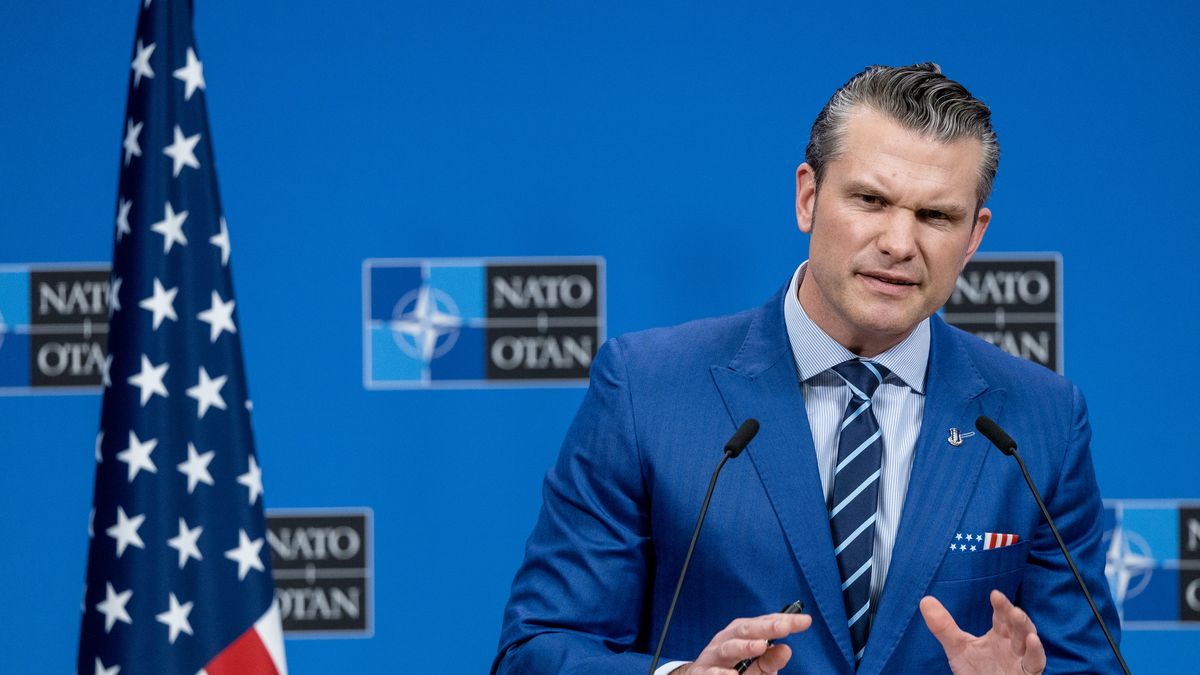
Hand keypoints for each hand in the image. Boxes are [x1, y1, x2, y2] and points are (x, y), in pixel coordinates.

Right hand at [674, 612, 810, 673]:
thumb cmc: (734, 670)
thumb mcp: (757, 666)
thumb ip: (770, 660)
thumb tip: (786, 650)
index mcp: (743, 633)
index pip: (765, 623)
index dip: (785, 621)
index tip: (805, 621)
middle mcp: (728, 638)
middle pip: (747, 629)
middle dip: (766, 627)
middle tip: (784, 627)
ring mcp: (713, 654)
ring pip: (728, 647)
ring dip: (744, 646)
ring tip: (760, 646)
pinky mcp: (701, 672)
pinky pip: (711, 672)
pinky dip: (721, 673)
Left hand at [920, 590, 1046, 674]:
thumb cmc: (978, 671)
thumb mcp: (958, 649)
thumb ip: (944, 627)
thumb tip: (925, 600)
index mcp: (1000, 635)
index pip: (1002, 616)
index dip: (1000, 605)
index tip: (994, 594)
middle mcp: (1013, 644)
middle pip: (1018, 626)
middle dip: (1015, 615)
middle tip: (1010, 606)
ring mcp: (1022, 659)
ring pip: (1029, 641)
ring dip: (1026, 628)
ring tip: (1018, 615)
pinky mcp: (1028, 674)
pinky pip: (1036, 662)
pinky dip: (1036, 652)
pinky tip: (1032, 640)